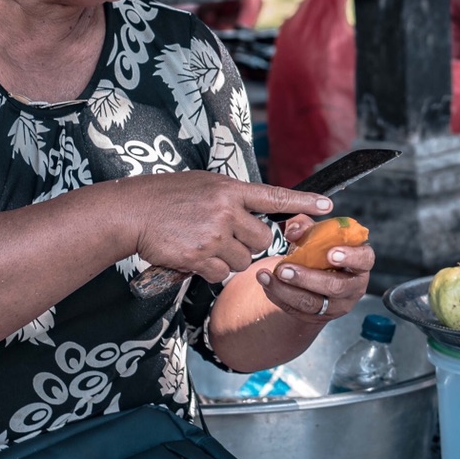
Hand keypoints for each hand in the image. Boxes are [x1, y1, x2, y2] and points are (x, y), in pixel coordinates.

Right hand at [132, 172, 332, 283]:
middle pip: (262, 239)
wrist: (132, 212)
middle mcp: (226, 211)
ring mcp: (214, 235)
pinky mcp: (200, 257)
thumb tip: (254, 212)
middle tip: (227, 238)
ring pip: (243, 260)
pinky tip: (193, 257)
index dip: (303, 203)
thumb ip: (231, 197)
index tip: (327, 207)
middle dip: (250, 245)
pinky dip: (210, 271)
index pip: (274, 197)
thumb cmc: (166, 196)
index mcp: (230, 189)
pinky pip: (221, 274)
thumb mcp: (204, 185)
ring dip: (228, 260)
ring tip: (203, 244)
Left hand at [254, 215, 374, 322]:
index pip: (364, 259)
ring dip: (288, 290)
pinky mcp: (319, 317)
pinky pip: (298, 311)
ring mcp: (337, 305)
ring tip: (269, 276)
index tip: (331, 253)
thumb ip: (306, 226)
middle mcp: (353, 286)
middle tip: (285, 268)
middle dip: (308, 278)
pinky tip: (267, 284)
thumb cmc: (322, 251)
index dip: (350, 257)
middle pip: (336, 286)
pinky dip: (279, 297)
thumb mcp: (316, 235)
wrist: (314, 276)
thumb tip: (293, 230)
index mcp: (360, 261)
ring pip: (314, 303)